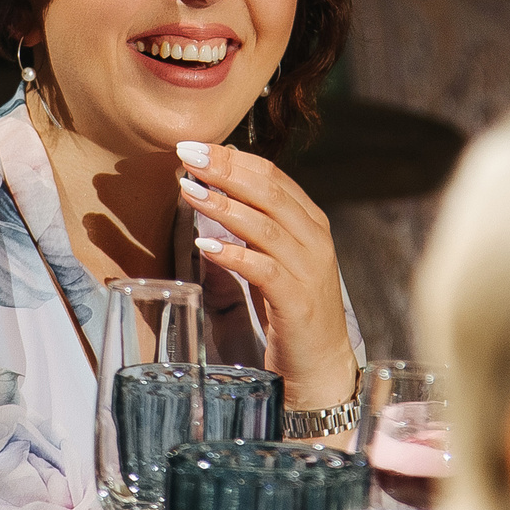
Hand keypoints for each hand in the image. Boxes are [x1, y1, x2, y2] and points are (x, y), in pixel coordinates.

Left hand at [175, 141, 357, 413]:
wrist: (321, 364)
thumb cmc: (290, 309)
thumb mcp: (274, 259)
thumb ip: (253, 226)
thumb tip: (212, 189)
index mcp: (310, 222)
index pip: (272, 175)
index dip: (233, 158)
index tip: (195, 145)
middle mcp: (315, 239)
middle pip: (268, 191)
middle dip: (225, 169)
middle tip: (187, 154)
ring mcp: (309, 269)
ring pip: (264, 225)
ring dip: (223, 205)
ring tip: (188, 190)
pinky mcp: (297, 301)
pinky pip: (263, 268)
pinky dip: (232, 253)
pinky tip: (204, 244)